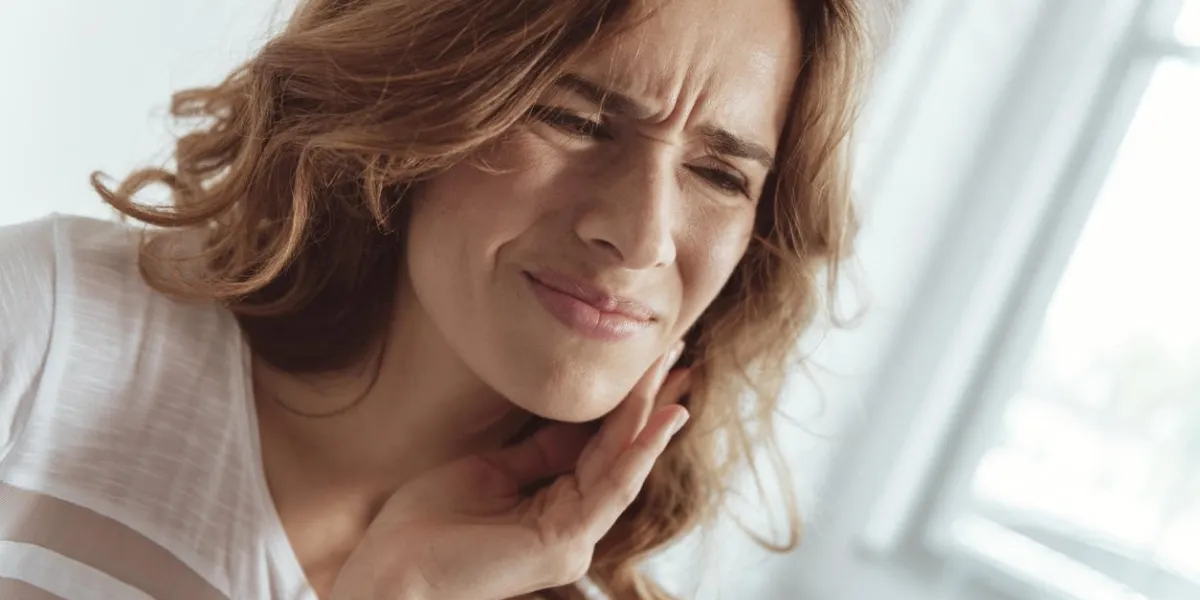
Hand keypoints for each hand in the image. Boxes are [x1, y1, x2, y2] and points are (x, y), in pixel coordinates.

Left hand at [329, 344, 691, 599]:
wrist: (391, 573)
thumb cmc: (426, 528)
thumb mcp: (488, 472)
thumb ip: (536, 454)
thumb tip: (573, 420)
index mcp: (553, 509)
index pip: (598, 448)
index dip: (622, 404)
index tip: (645, 362)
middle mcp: (573, 526)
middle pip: (618, 451)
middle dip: (647, 399)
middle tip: (673, 351)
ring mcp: (573, 539)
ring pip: (621, 465)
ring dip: (648, 414)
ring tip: (674, 370)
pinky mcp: (565, 544)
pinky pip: (610, 489)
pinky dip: (638, 451)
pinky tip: (659, 419)